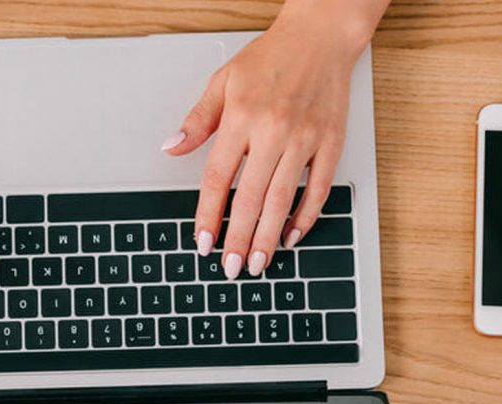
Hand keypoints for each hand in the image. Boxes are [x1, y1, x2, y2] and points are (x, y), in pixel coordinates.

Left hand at [163, 0, 383, 278]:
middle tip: (230, 267)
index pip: (220, 178)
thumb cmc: (269, 59)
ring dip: (268, 236)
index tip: (202, 242)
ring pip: (283, 198)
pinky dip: (306, 216)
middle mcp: (274, 131)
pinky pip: (318, 188)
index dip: (209, 215)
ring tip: (258, 262)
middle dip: (238, 237)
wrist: (320, 38)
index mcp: (241, 118)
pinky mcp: (330, 142)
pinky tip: (292, 235)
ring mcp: (305, 139)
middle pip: (251, 197)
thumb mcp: (223, 82)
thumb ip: (197, 120)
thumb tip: (171, 147)